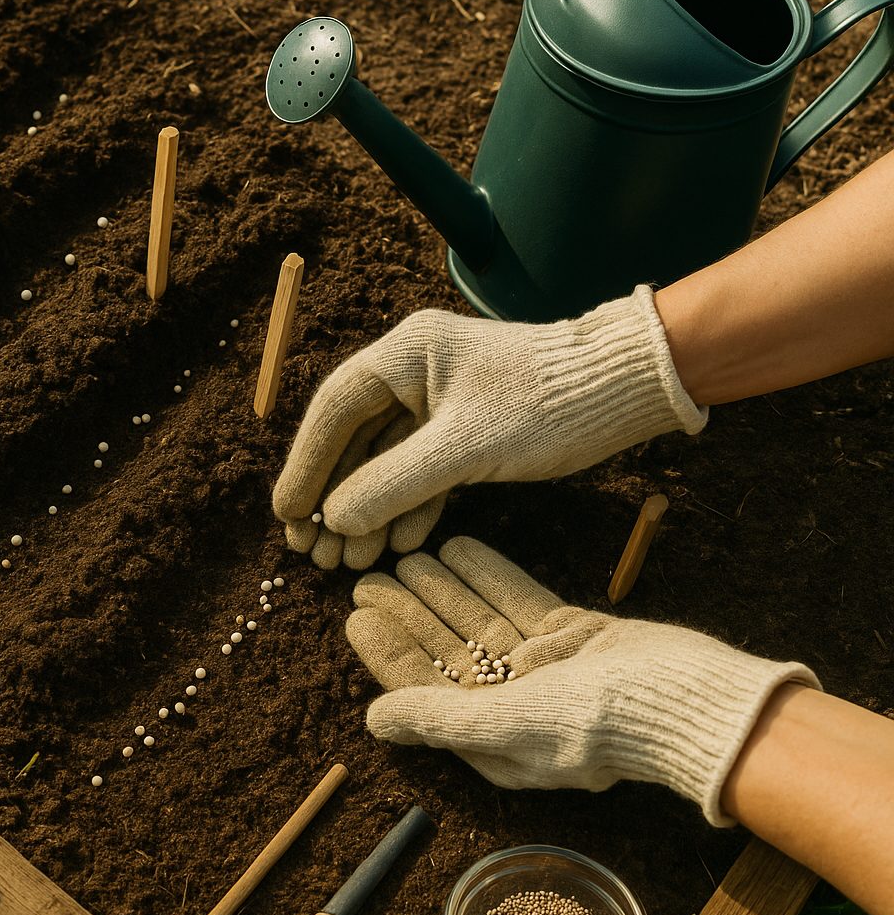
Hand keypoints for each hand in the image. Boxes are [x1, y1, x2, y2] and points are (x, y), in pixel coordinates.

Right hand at [273, 286, 706, 567]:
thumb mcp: (465, 448)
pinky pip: (419, 471)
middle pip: (351, 439)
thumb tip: (335, 518)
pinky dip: (405, 507)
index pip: (333, 410)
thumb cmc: (548, 403)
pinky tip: (392, 545)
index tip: (287, 513)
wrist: (626, 391)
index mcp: (404, 353)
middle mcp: (413, 372)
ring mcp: (438, 402)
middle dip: (332, 497)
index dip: (305, 464)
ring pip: (383, 461)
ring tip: (344, 561)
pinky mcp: (464, 430)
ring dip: (365, 511)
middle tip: (308, 549)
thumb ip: (394, 482)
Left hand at [348, 537, 818, 824]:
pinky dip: (490, 575)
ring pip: (480, 621)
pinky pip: (518, 601)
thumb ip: (441, 718)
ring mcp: (545, 670)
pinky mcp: (572, 636)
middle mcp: (515, 708)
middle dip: (410, 614)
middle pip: (448, 652)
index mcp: (494, 742)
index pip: (426, 693)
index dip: (390, 654)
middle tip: (369, 573)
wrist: (693, 699)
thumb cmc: (600, 723)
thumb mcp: (509, 723)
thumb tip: (375, 722)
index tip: (357, 615)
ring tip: (407, 553)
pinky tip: (459, 546)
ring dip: (443, 589)